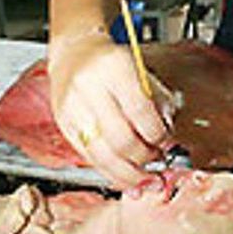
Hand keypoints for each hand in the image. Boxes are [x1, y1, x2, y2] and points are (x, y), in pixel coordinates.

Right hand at [48, 29, 174, 188]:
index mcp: (115, 68)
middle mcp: (89, 87)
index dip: (157, 134)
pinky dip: (110, 172)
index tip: (167, 143)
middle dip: (144, 157)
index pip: (140, 110)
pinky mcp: (63, 124)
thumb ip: (158, 103)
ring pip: (102, 155)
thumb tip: (169, 140)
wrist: (74, 53)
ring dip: (127, 174)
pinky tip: (125, 177)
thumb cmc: (112, 64)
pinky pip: (89, 157)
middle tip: (157, 161)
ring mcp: (72, 108)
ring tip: (145, 180)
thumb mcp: (141, 72)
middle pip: (120, 138)